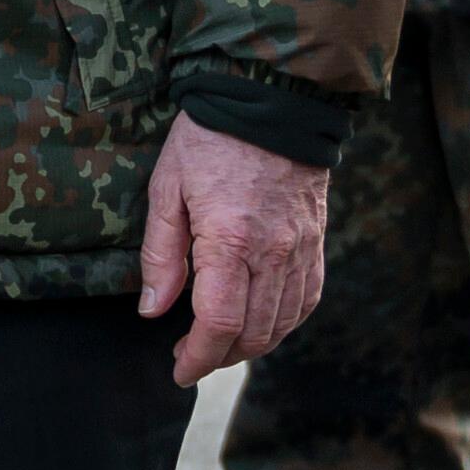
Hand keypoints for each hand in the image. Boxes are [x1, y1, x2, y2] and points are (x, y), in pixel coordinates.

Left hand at [138, 112, 329, 384]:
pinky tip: (262, 321)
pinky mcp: (316, 241)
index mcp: (230, 241)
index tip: (179, 370)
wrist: (270, 100)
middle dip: (219, 357)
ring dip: (251, 345)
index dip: (198, 359)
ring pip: (282, 324)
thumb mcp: (167, 187)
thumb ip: (161, 254)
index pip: (218, 325)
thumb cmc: (209, 140)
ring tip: (221, 342)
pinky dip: (284, 322)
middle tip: (191, 355)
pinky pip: (307, 299)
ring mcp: (300, 249)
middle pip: (252, 334)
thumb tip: (153, 311)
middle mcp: (272, 253)